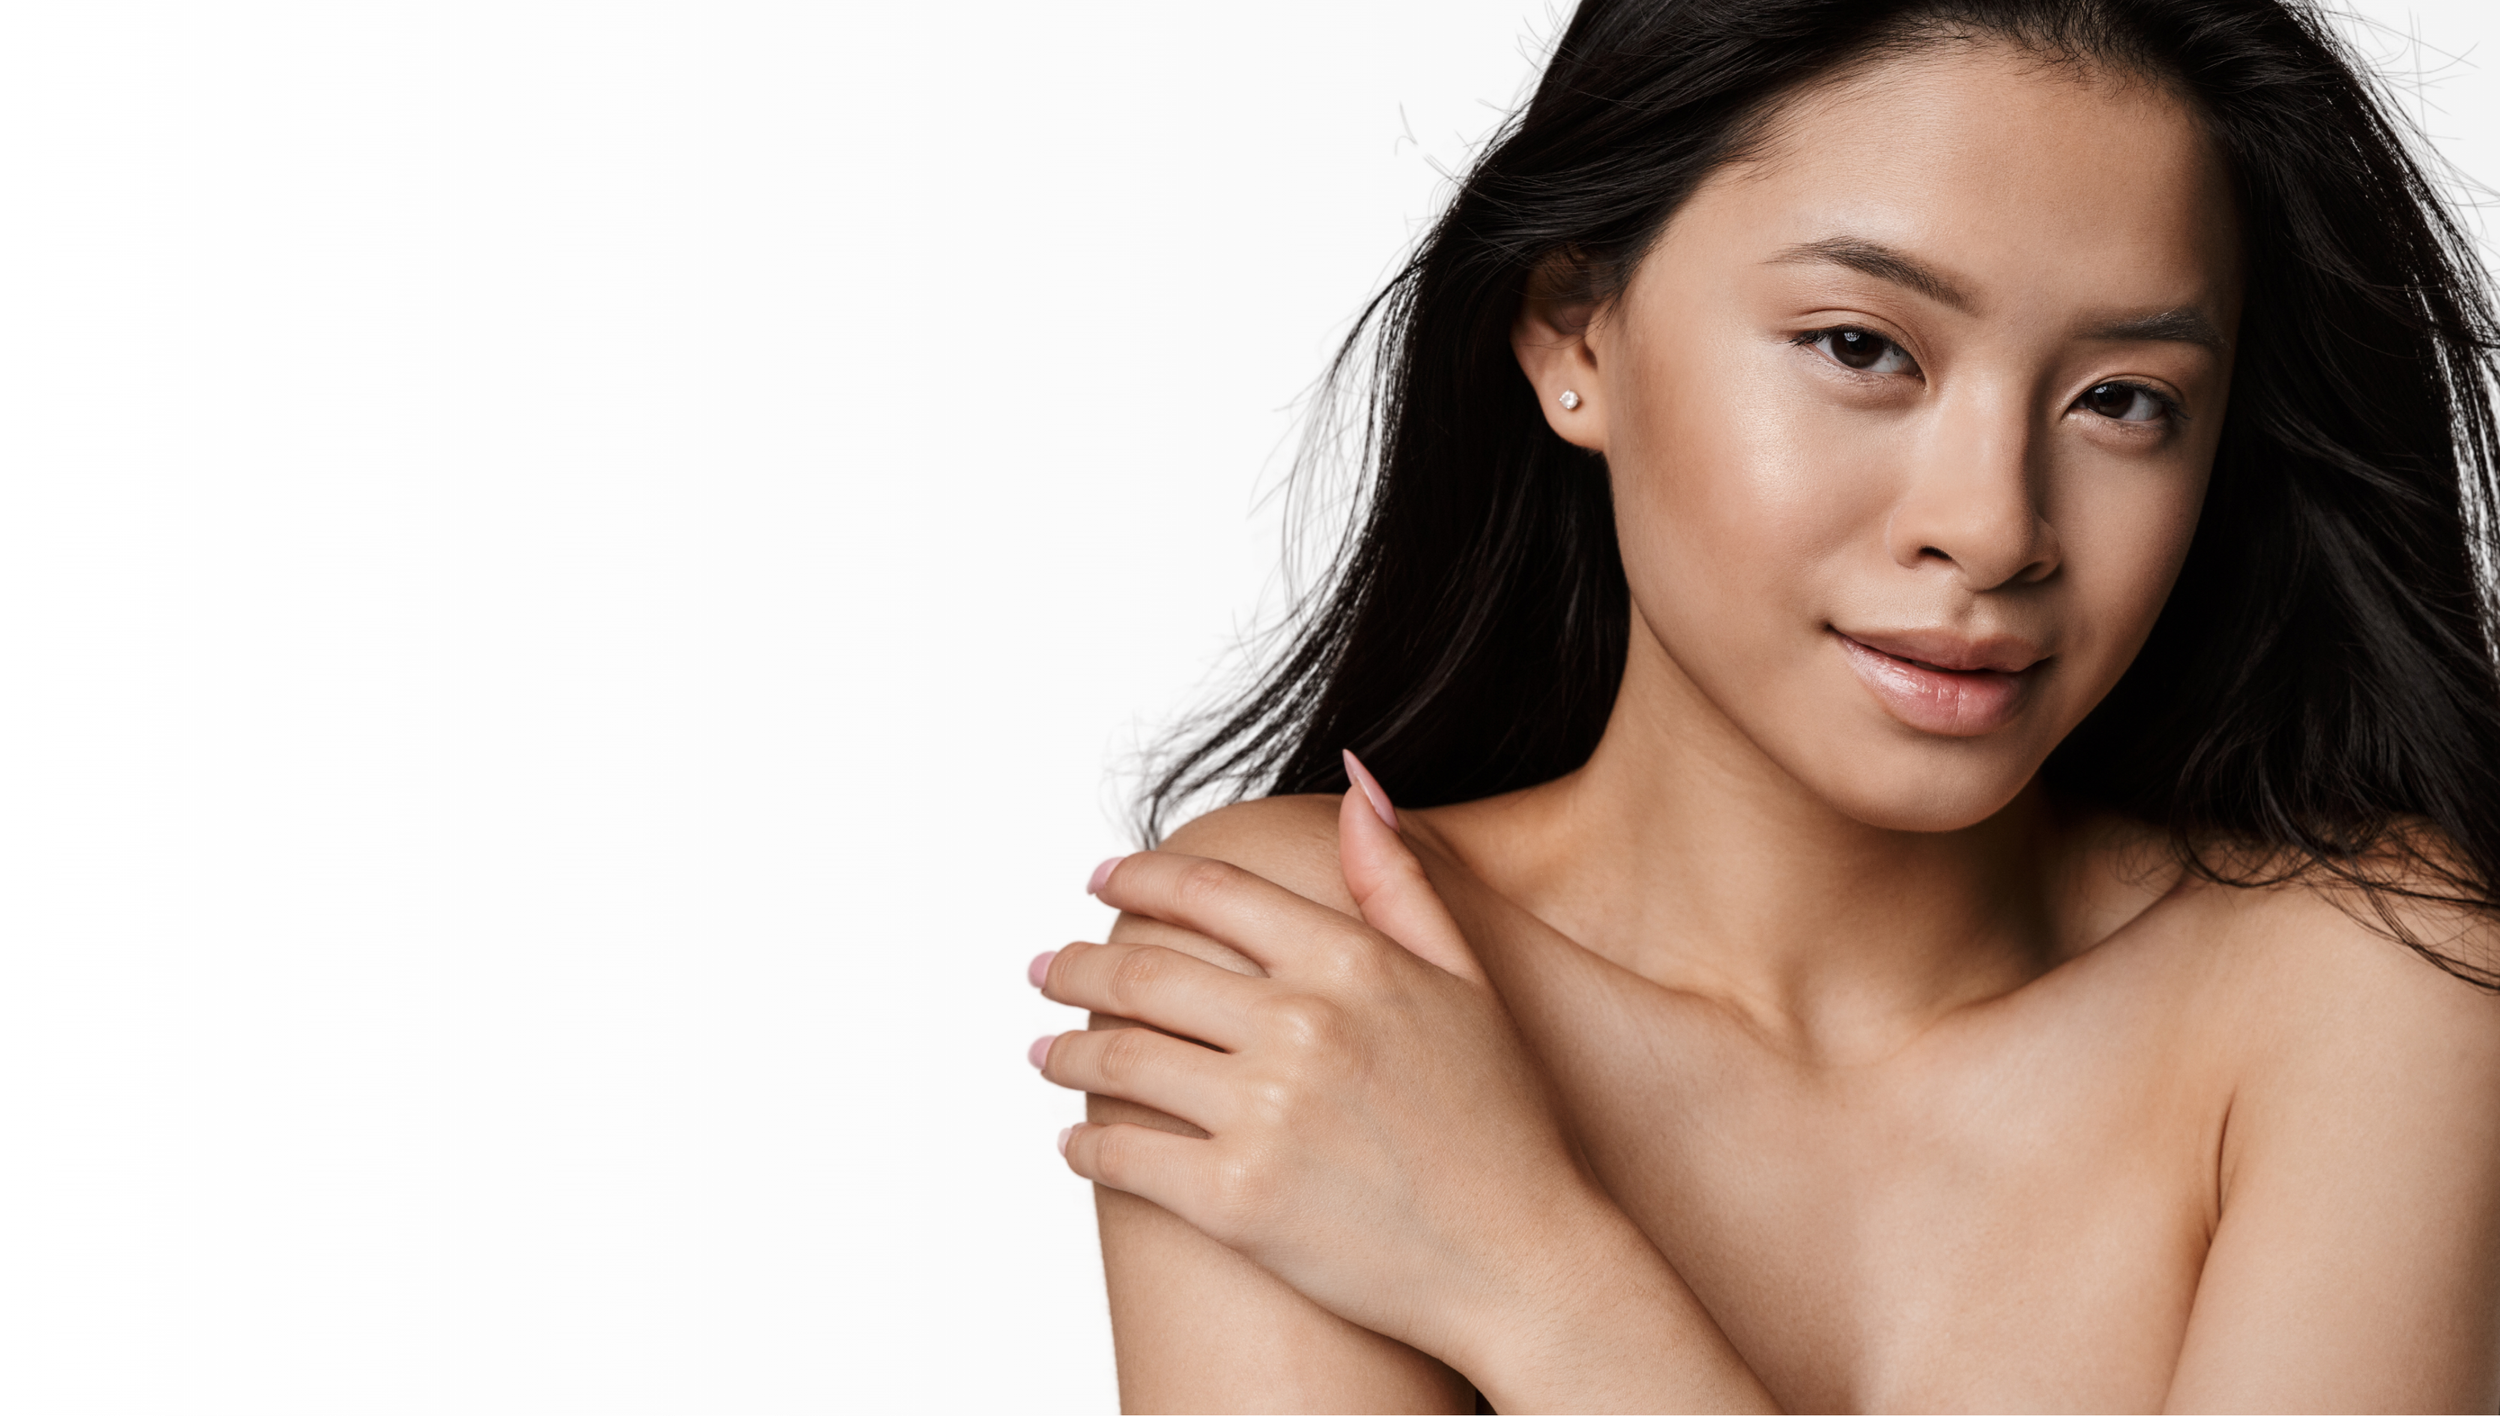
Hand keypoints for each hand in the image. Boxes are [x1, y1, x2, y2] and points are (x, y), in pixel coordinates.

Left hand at [1026, 755, 1620, 1371]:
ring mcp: (1265, 1114)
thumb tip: (1355, 783)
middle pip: (1145, 975)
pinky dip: (1083, 1144)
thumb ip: (1398, 883)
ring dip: (1064, 1051)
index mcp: (1352, 962)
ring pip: (1120, 1059)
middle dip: (1076, 967)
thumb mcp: (1466, 983)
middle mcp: (1302, 1026)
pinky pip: (1123, 1155)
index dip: (1140, 881)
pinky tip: (1072, 1140)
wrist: (1526, 1266)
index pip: (1211, 893)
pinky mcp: (1235, 1201)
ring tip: (1043, 1050)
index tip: (1098, 881)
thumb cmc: (1504, 1126)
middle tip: (1044, 969)